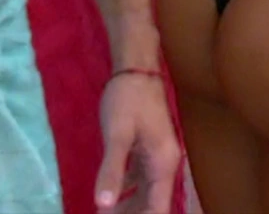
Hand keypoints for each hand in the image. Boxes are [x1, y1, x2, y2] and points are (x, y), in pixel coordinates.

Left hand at [96, 73, 181, 213]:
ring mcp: (157, 155)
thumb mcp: (118, 135)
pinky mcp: (147, 148)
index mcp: (163, 164)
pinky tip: (108, 196)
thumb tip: (104, 205)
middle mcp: (164, 163)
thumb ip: (113, 170)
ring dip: (127, 207)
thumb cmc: (128, 99)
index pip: (158, 208)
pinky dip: (125, 191)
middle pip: (152, 203)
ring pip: (145, 192)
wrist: (136, 67)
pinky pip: (139, 179)